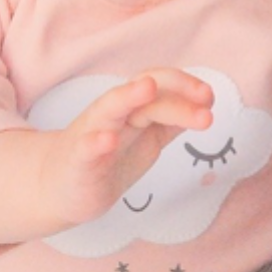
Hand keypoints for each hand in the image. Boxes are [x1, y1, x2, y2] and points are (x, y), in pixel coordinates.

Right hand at [41, 69, 214, 227]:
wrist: (62, 187)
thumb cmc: (109, 159)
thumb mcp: (147, 137)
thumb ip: (172, 121)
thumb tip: (206, 105)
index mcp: (133, 108)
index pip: (160, 84)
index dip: (185, 85)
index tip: (210, 96)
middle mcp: (113, 114)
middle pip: (143, 93)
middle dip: (175, 93)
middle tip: (205, 99)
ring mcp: (92, 134)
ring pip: (109, 108)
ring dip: (128, 96)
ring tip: (147, 88)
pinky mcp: (78, 161)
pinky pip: (85, 148)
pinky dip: (96, 142)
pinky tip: (109, 140)